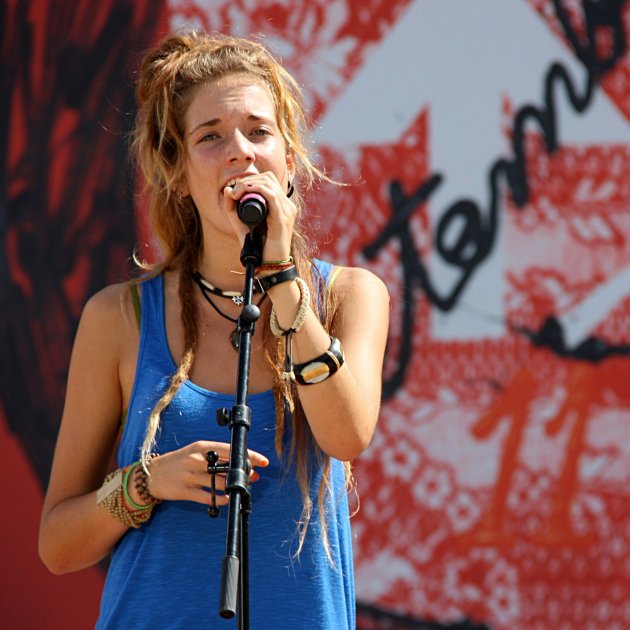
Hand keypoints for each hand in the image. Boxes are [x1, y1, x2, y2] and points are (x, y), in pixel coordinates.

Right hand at [144, 441, 268, 507]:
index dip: (249, 456)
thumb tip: (240, 461)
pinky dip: (221, 499)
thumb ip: (216, 456)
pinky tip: (227, 499)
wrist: (152, 474)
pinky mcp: (185, 491)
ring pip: (220, 483)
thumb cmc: (179, 461)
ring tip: (241, 488)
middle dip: (244, 472)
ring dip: (234, 487)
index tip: (263, 461)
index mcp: (202, 447)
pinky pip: (208, 497)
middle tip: (254, 476)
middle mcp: (196, 460)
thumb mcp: (197, 452)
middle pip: (227, 467)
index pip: (231, 450)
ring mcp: (190, 476)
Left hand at [223, 171, 295, 260]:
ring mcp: (287, 211)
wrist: (269, 266)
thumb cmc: (258, 247)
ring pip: (269, 184)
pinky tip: (244, 194)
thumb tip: (228, 190)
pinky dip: (256, 190)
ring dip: (249, 184)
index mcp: (281, 206)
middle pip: (268, 178)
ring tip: (236, 193)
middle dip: (248, 180)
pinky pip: (271, 196)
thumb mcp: (241, 225)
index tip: (236, 190)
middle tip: (234, 191)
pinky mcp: (283, 219)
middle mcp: (287, 206)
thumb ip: (233, 209)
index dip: (251, 179)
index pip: (268, 180)